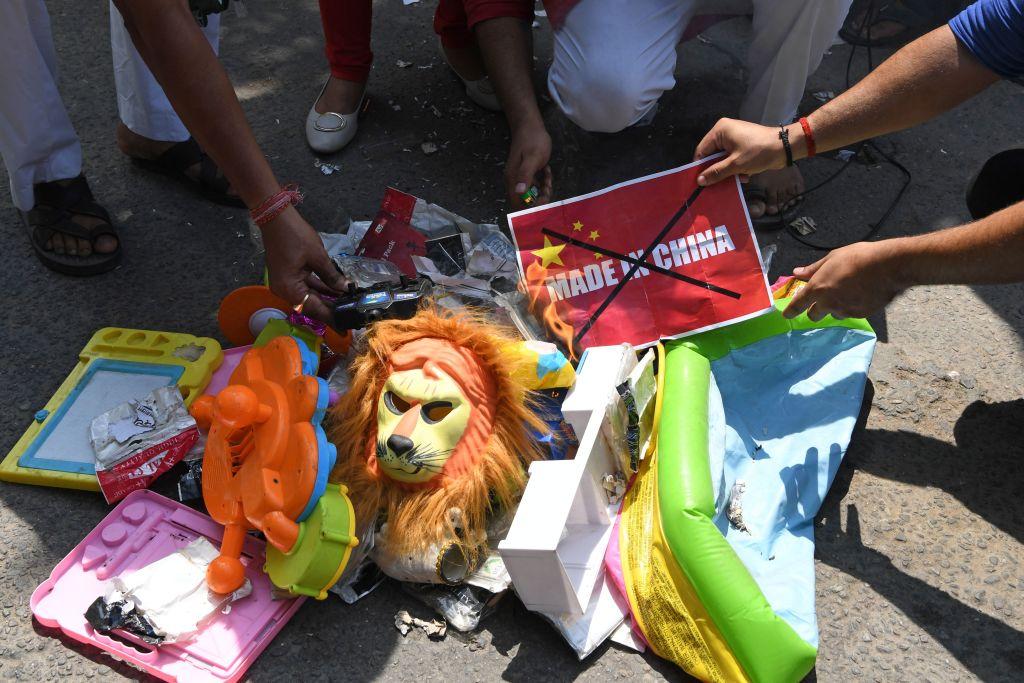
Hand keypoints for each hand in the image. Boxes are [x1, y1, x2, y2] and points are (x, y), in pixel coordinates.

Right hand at [261, 208, 348, 320]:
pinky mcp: (288, 276)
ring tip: (346, 303)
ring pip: (309, 296)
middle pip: (311, 305)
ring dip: (327, 298)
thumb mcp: (318, 257)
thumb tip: (346, 289)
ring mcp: (285, 284)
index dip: (331, 318)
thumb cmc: (295, 236)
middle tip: (349, 316)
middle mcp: (285, 291)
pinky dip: (320, 289)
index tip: (344, 328)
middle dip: (331, 309)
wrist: (276, 217)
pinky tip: (336, 291)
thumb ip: (332, 276)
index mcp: (289, 289)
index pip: (314, 309)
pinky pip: (306, 287)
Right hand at [506, 123, 552, 208]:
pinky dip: (542, 182)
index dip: (531, 207)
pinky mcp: (526, 174)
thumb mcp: (532, 158)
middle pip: (525, 201)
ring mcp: (519, 178)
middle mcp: (514, 181)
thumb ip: (525, 175)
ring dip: (542, 189)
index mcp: (513, 180)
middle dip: (539, 197)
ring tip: (548, 176)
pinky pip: (534, 185)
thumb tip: (519, 192)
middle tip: (548, 186)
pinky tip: (546, 171)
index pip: (518, 204)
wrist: (530, 125)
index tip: (544, 199)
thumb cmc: (532, 140)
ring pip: (531, 193)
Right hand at [693, 118, 788, 186]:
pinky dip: (736, 167)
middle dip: (717, 170)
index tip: (701, 182)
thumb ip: (716, 172)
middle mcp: (725, 131)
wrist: (785, 147)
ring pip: (723, 158)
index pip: (702, 151)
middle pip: (712, 155)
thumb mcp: (735, 165)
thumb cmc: (759, 152)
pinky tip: (745, 176)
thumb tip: (699, 181)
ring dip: (728, 171)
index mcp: (720, 130)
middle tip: (718, 184)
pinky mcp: (743, 143)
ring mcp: (735, 137)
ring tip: (737, 179)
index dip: (700, 167)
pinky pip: (732, 157)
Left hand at [783, 240, 906, 320]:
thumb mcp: (832, 257)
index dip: (791, 311)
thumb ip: (813, 269)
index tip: (787, 315)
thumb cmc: (858, 257)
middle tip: (822, 300)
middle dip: (815, 310)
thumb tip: (796, 273)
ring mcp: (844, 311)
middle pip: (814, 315)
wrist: (888, 267)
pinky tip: (861, 294)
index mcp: (817, 288)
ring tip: (848, 292)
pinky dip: (851, 306)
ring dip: (835, 307)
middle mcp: (828, 303)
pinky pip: (850, 313)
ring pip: (834, 314)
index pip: (798, 304)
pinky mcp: (860, 315)